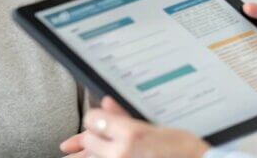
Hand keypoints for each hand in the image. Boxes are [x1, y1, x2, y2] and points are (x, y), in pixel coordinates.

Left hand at [60, 97, 209, 157]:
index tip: (97, 119)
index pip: (93, 120)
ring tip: (74, 150)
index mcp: (130, 135)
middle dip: (88, 137)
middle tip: (82, 139)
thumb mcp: (154, 126)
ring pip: (92, 156)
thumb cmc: (182, 149)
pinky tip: (95, 156)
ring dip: (88, 153)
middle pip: (88, 140)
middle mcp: (120, 154)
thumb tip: (106, 104)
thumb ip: (124, 116)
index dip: (94, 118)